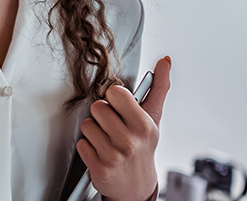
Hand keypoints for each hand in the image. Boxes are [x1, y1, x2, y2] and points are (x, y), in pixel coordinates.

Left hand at [77, 56, 171, 200]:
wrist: (137, 186)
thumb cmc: (143, 146)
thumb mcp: (153, 118)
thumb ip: (158, 88)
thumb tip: (165, 60)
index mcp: (144, 125)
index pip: (115, 93)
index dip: (114, 98)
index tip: (120, 107)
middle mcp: (130, 141)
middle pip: (97, 107)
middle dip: (102, 115)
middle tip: (113, 126)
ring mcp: (114, 155)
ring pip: (87, 125)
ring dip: (94, 131)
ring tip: (107, 140)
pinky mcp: (99, 168)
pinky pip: (81, 143)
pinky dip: (88, 147)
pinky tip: (100, 152)